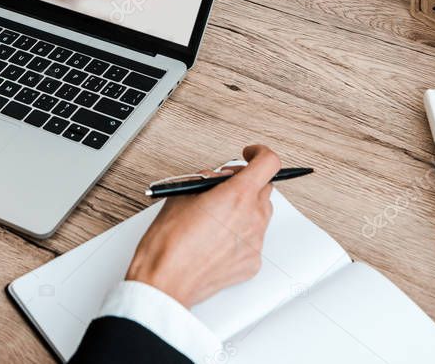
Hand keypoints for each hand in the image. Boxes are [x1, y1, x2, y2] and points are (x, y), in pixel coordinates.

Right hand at [125, 145, 280, 307]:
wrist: (165, 280)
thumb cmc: (168, 241)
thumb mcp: (182, 193)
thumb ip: (207, 181)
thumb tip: (217, 178)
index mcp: (236, 195)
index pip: (269, 163)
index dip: (260, 154)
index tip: (250, 156)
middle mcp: (252, 217)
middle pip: (265, 188)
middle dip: (247, 183)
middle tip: (223, 188)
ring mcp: (255, 242)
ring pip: (261, 213)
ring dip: (245, 208)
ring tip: (217, 217)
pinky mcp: (252, 262)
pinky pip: (254, 238)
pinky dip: (240, 233)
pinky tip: (217, 239)